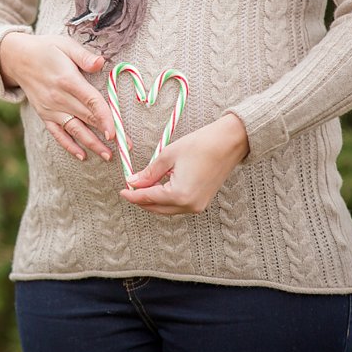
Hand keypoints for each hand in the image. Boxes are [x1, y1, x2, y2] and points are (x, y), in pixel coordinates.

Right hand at [0, 32, 114, 160]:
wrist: (17, 58)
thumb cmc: (46, 49)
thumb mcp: (65, 45)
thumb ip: (84, 56)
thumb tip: (101, 63)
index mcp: (67, 80)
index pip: (91, 102)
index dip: (105, 117)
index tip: (115, 131)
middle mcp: (59, 98)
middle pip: (87, 118)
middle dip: (107, 134)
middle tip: (125, 146)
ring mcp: (51, 109)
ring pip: (75, 130)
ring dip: (92, 144)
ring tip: (108, 156)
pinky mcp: (44, 115)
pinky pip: (58, 134)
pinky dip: (69, 146)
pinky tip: (82, 155)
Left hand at [121, 113, 249, 213]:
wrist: (229, 142)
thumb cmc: (200, 145)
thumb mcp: (168, 156)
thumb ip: (149, 173)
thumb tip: (133, 182)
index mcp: (180, 195)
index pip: (148, 198)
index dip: (132, 195)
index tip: (121, 191)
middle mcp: (189, 205)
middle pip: (157, 208)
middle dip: (141, 200)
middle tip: (129, 189)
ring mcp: (197, 206)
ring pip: (167, 209)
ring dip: (153, 201)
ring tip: (141, 187)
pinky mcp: (202, 202)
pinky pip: (178, 206)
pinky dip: (165, 199)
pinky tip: (158, 188)